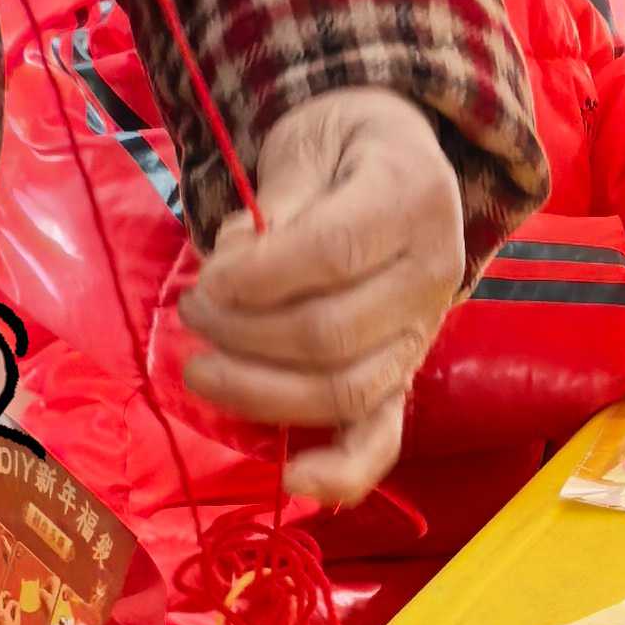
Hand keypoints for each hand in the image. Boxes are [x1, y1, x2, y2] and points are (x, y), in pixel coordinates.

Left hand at [175, 89, 466, 505]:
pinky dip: (340, 473)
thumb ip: (278, 201)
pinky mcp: (404, 378)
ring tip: (202, 368)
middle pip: (330, 333)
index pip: (329, 255)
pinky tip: (292, 481)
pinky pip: (381, 440)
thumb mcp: (308, 142)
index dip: (255, 277)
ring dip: (259, 391)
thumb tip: (236, 268)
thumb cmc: (343, 148)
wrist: (396, 165)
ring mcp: (421, 336)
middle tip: (193, 313)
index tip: (207, 276)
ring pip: (344, 391)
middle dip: (243, 332)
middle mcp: (431, 276)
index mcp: (411, 199)